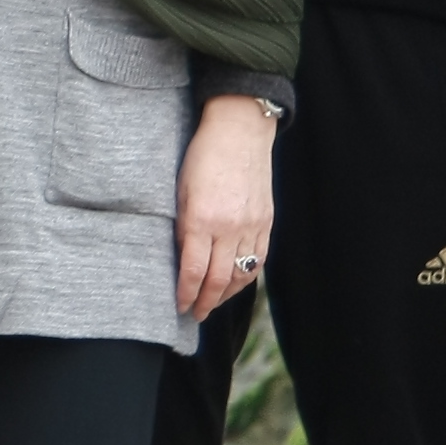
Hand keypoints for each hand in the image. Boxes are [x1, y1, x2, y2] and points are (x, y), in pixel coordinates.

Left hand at [174, 95, 277, 316]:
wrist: (240, 130)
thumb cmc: (203, 155)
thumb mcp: (180, 189)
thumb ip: (181, 225)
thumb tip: (180, 257)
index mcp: (202, 219)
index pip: (193, 270)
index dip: (186, 294)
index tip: (179, 306)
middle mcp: (229, 228)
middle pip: (217, 279)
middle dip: (205, 302)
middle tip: (195, 314)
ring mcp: (251, 226)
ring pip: (241, 274)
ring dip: (225, 294)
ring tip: (212, 303)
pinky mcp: (266, 221)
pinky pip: (258, 260)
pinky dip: (246, 277)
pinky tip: (235, 282)